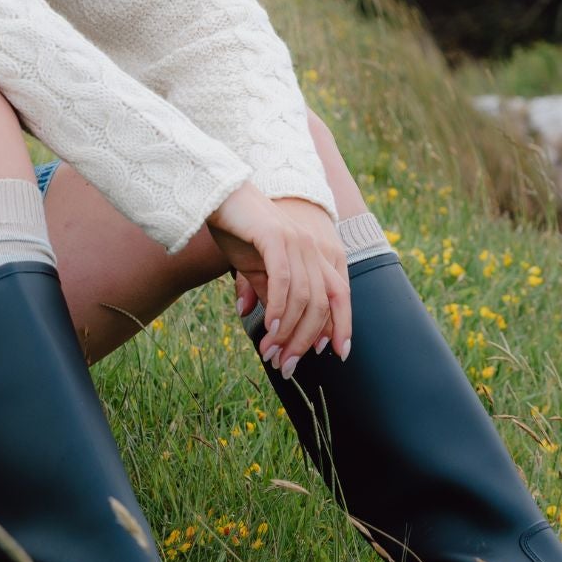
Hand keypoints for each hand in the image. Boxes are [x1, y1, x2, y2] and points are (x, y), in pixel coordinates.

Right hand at [205, 182, 351, 378]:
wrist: (218, 196)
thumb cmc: (238, 232)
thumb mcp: (257, 269)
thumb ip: (271, 295)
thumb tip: (275, 329)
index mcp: (316, 255)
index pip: (339, 296)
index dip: (343, 326)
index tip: (337, 355)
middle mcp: (313, 249)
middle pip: (324, 303)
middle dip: (307, 340)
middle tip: (286, 365)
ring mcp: (297, 242)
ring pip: (305, 297)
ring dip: (288, 331)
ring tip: (271, 352)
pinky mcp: (276, 238)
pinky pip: (284, 281)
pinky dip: (278, 307)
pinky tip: (268, 326)